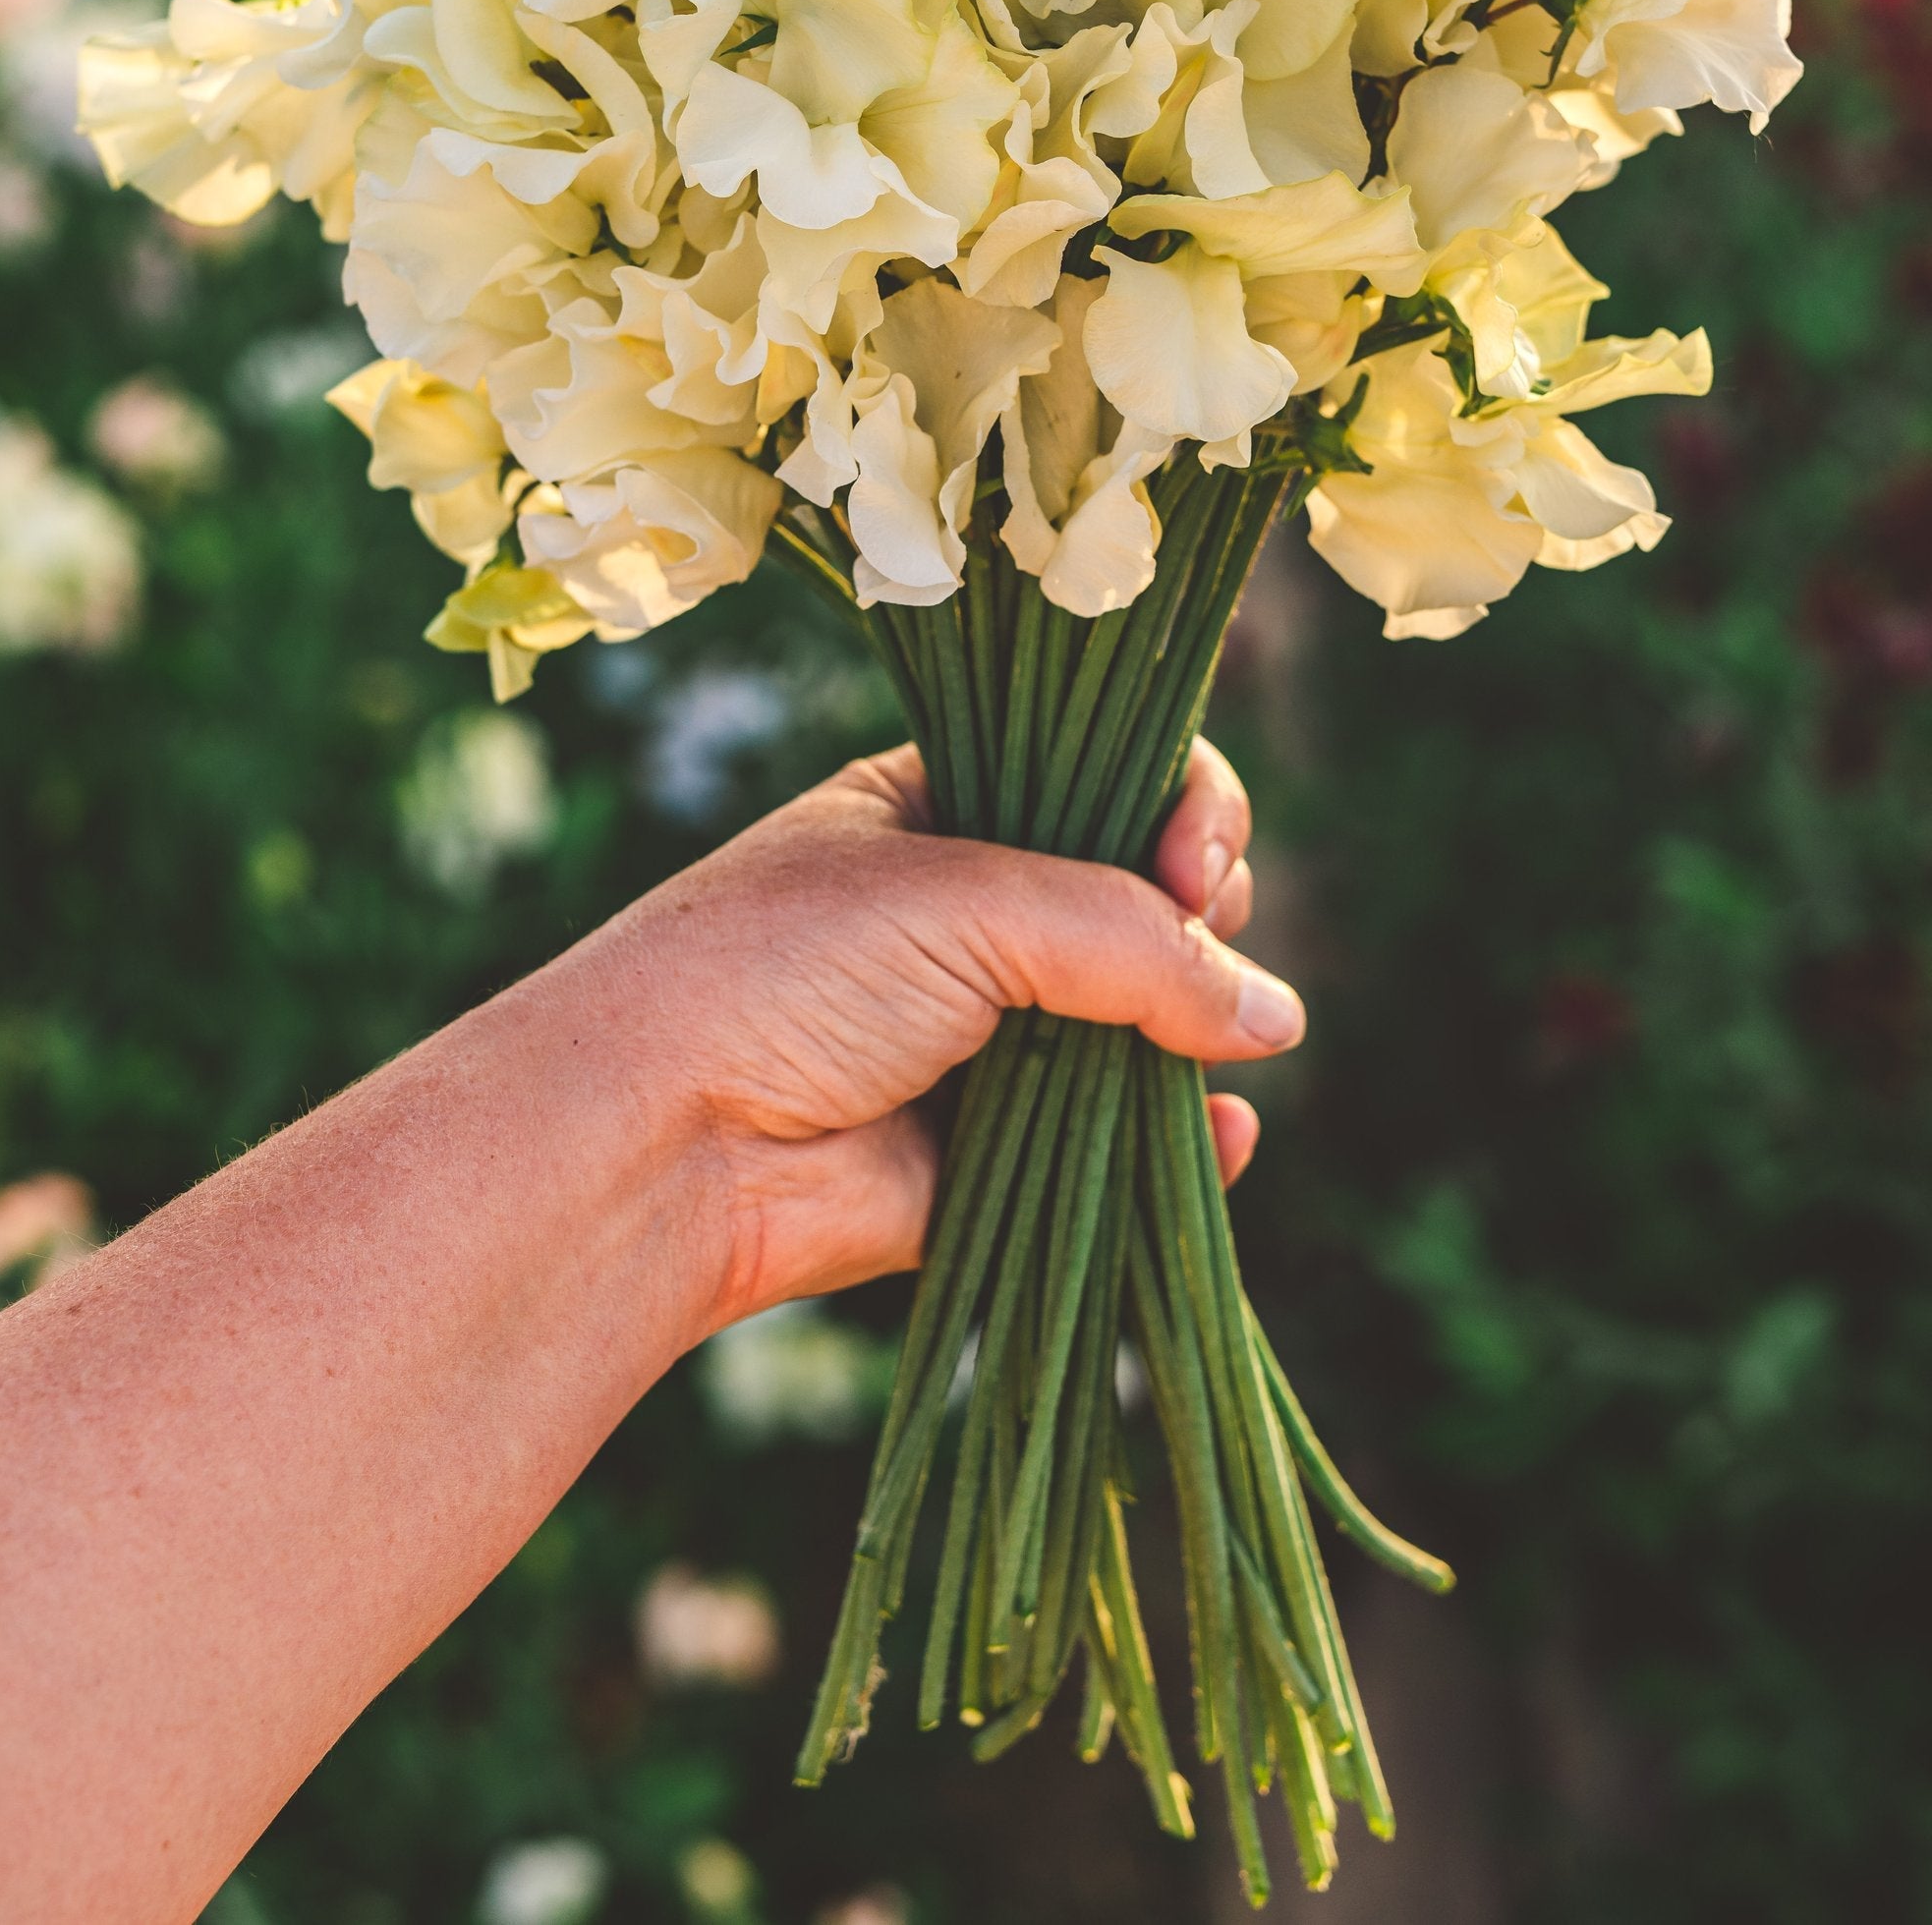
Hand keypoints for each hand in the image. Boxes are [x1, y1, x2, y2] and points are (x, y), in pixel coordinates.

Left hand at [592, 739, 1294, 1334]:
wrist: (656, 1142)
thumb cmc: (784, 970)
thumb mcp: (967, 900)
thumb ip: (1134, 942)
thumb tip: (1275, 1016)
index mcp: (944, 806)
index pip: (1113, 774)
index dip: (1184, 807)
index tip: (1199, 868)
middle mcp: (968, 914)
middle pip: (1146, 896)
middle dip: (1203, 917)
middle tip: (1193, 935)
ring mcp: (979, 1037)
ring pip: (1141, 1027)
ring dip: (1199, 1035)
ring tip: (1206, 1053)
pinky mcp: (983, 1157)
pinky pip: (1115, 1149)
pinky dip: (1185, 1149)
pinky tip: (1224, 1142)